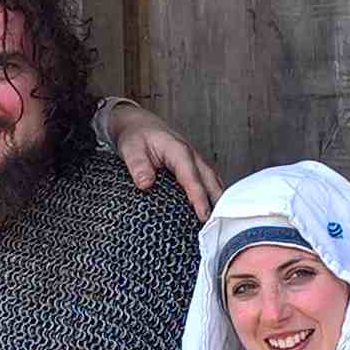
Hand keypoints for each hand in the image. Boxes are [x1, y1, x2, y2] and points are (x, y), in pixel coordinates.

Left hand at [103, 100, 221, 216]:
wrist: (138, 124)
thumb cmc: (136, 136)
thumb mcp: (130, 149)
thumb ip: (138, 166)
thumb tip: (145, 183)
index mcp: (178, 150)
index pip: (192, 177)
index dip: (199, 197)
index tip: (203, 215)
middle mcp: (192, 155)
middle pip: (211, 181)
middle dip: (216, 203)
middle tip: (216, 226)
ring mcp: (196, 161)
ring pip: (214, 182)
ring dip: (218, 200)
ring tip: (219, 224)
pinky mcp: (195, 167)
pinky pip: (210, 182)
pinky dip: (214, 196)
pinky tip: (214, 211)